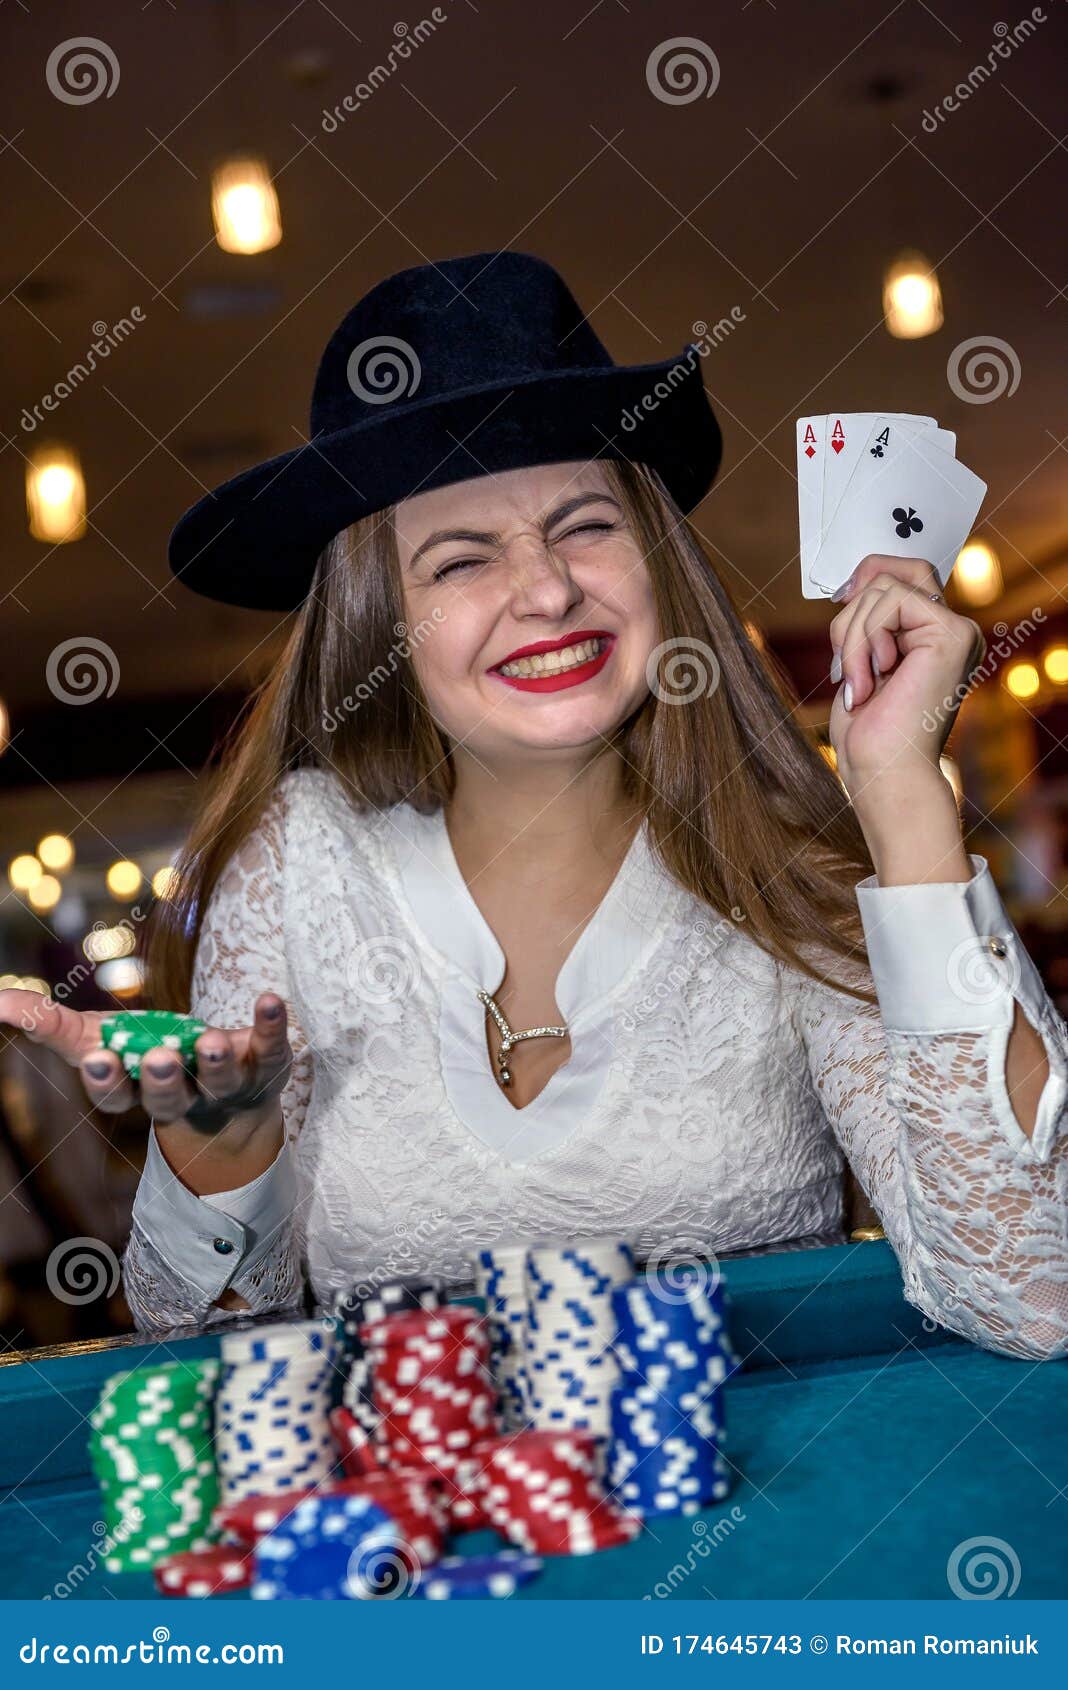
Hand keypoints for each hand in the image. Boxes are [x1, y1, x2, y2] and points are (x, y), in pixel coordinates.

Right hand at [0, 988, 292, 1142]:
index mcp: (137, 1093)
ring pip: (221, 1080)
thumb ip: (50, 1024)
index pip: (117, 1097)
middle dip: (164, 1079)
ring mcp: (228, 1085)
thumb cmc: (146, 1058)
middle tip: (161, 1057)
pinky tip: (271, 1002)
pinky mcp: (266, 1064)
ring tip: (211, 1041)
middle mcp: (183, 1097)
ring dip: (216, 1061)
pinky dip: (272, 1026)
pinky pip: (272, 1047)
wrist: (229, 1099)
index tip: (100, 1058)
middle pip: (170, 1097)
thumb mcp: (97, 1040)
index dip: (108, 1080)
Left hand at [827, 554, 985, 797]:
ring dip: (851, 639)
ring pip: (882, 589)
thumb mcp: (860, 662)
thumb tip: (857, 581)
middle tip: (844, 659)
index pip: (904, 575)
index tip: (840, 600)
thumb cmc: (869, 733)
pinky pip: (889, 601)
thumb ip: (870, 621)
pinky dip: (862, 641)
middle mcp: (952, 631)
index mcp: (933, 638)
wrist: (883, 773)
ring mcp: (957, 632)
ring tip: (859, 685)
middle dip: (853, 610)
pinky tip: (871, 681)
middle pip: (895, 572)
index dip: (868, 575)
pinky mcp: (952, 635)